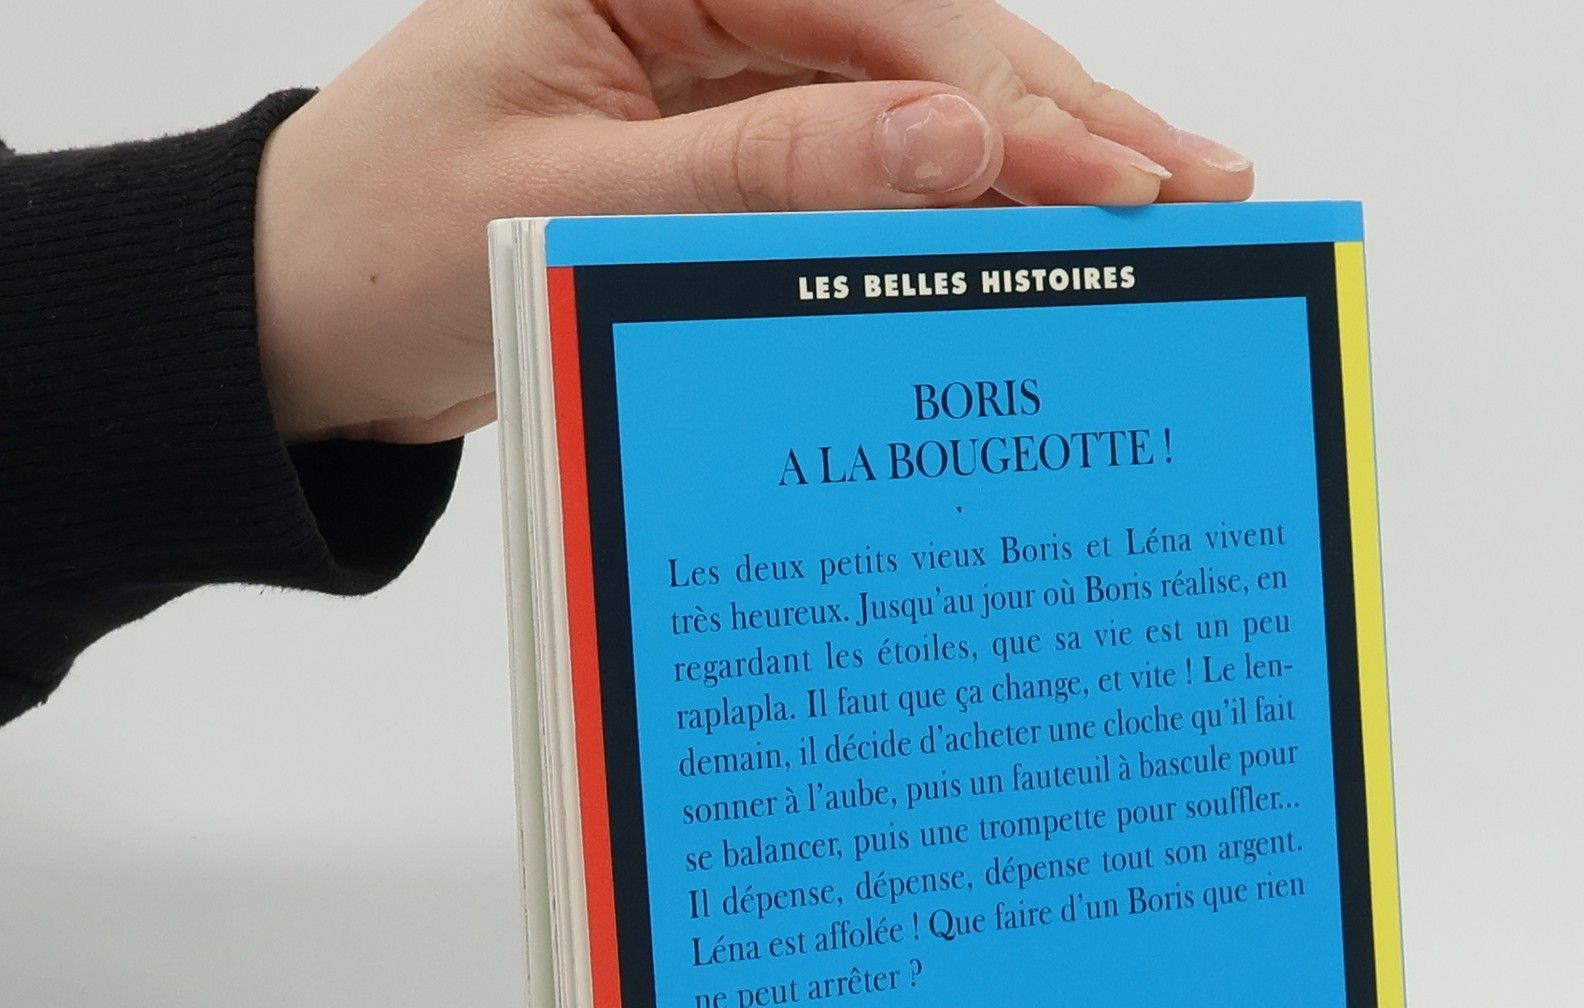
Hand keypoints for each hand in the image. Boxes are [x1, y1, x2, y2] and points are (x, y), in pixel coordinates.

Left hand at [255, 0, 1255, 442]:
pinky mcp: (727, 161)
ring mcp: (722, 81)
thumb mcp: (568, 201)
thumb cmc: (383, 244)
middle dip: (1066, 122)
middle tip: (1206, 185)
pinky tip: (1037, 244)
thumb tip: (946, 148)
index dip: (1011, 105)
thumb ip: (764, 170)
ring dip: (1034, 169)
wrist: (304, 328)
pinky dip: (949, 221)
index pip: (880, 17)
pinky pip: (863, 180)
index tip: (1123, 183)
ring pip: (914, 112)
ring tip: (1164, 213)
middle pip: (925, 46)